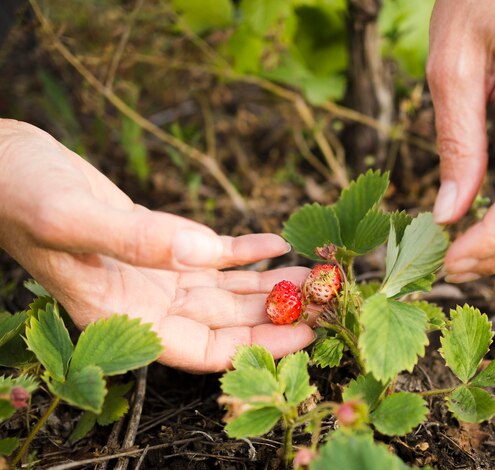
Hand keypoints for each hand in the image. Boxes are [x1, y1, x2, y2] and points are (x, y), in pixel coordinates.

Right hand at [0, 120, 314, 371]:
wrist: (7, 164)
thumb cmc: (20, 194)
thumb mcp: (69, 218)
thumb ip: (135, 240)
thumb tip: (203, 252)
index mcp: (122, 317)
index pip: (202, 351)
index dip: (257, 346)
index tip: (306, 332)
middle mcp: (145, 303)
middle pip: (227, 322)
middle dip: (279, 312)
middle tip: (330, 298)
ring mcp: (155, 274)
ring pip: (226, 289)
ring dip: (272, 282)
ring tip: (318, 272)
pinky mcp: (161, 243)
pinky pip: (212, 253)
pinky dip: (245, 250)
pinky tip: (275, 242)